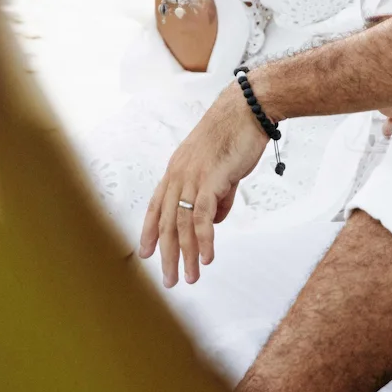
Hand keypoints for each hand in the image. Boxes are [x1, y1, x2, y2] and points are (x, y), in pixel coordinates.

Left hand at [139, 82, 269, 285]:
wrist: (245, 110)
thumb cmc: (235, 135)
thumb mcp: (221, 169)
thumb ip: (217, 195)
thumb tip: (216, 220)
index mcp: (177, 170)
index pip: (157, 206)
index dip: (150, 231)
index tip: (146, 253)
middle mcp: (178, 175)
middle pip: (167, 223)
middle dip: (166, 255)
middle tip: (169, 280)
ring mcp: (192, 178)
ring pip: (183, 225)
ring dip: (185, 255)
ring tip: (190, 277)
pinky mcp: (210, 180)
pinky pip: (202, 217)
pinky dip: (204, 240)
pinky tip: (206, 257)